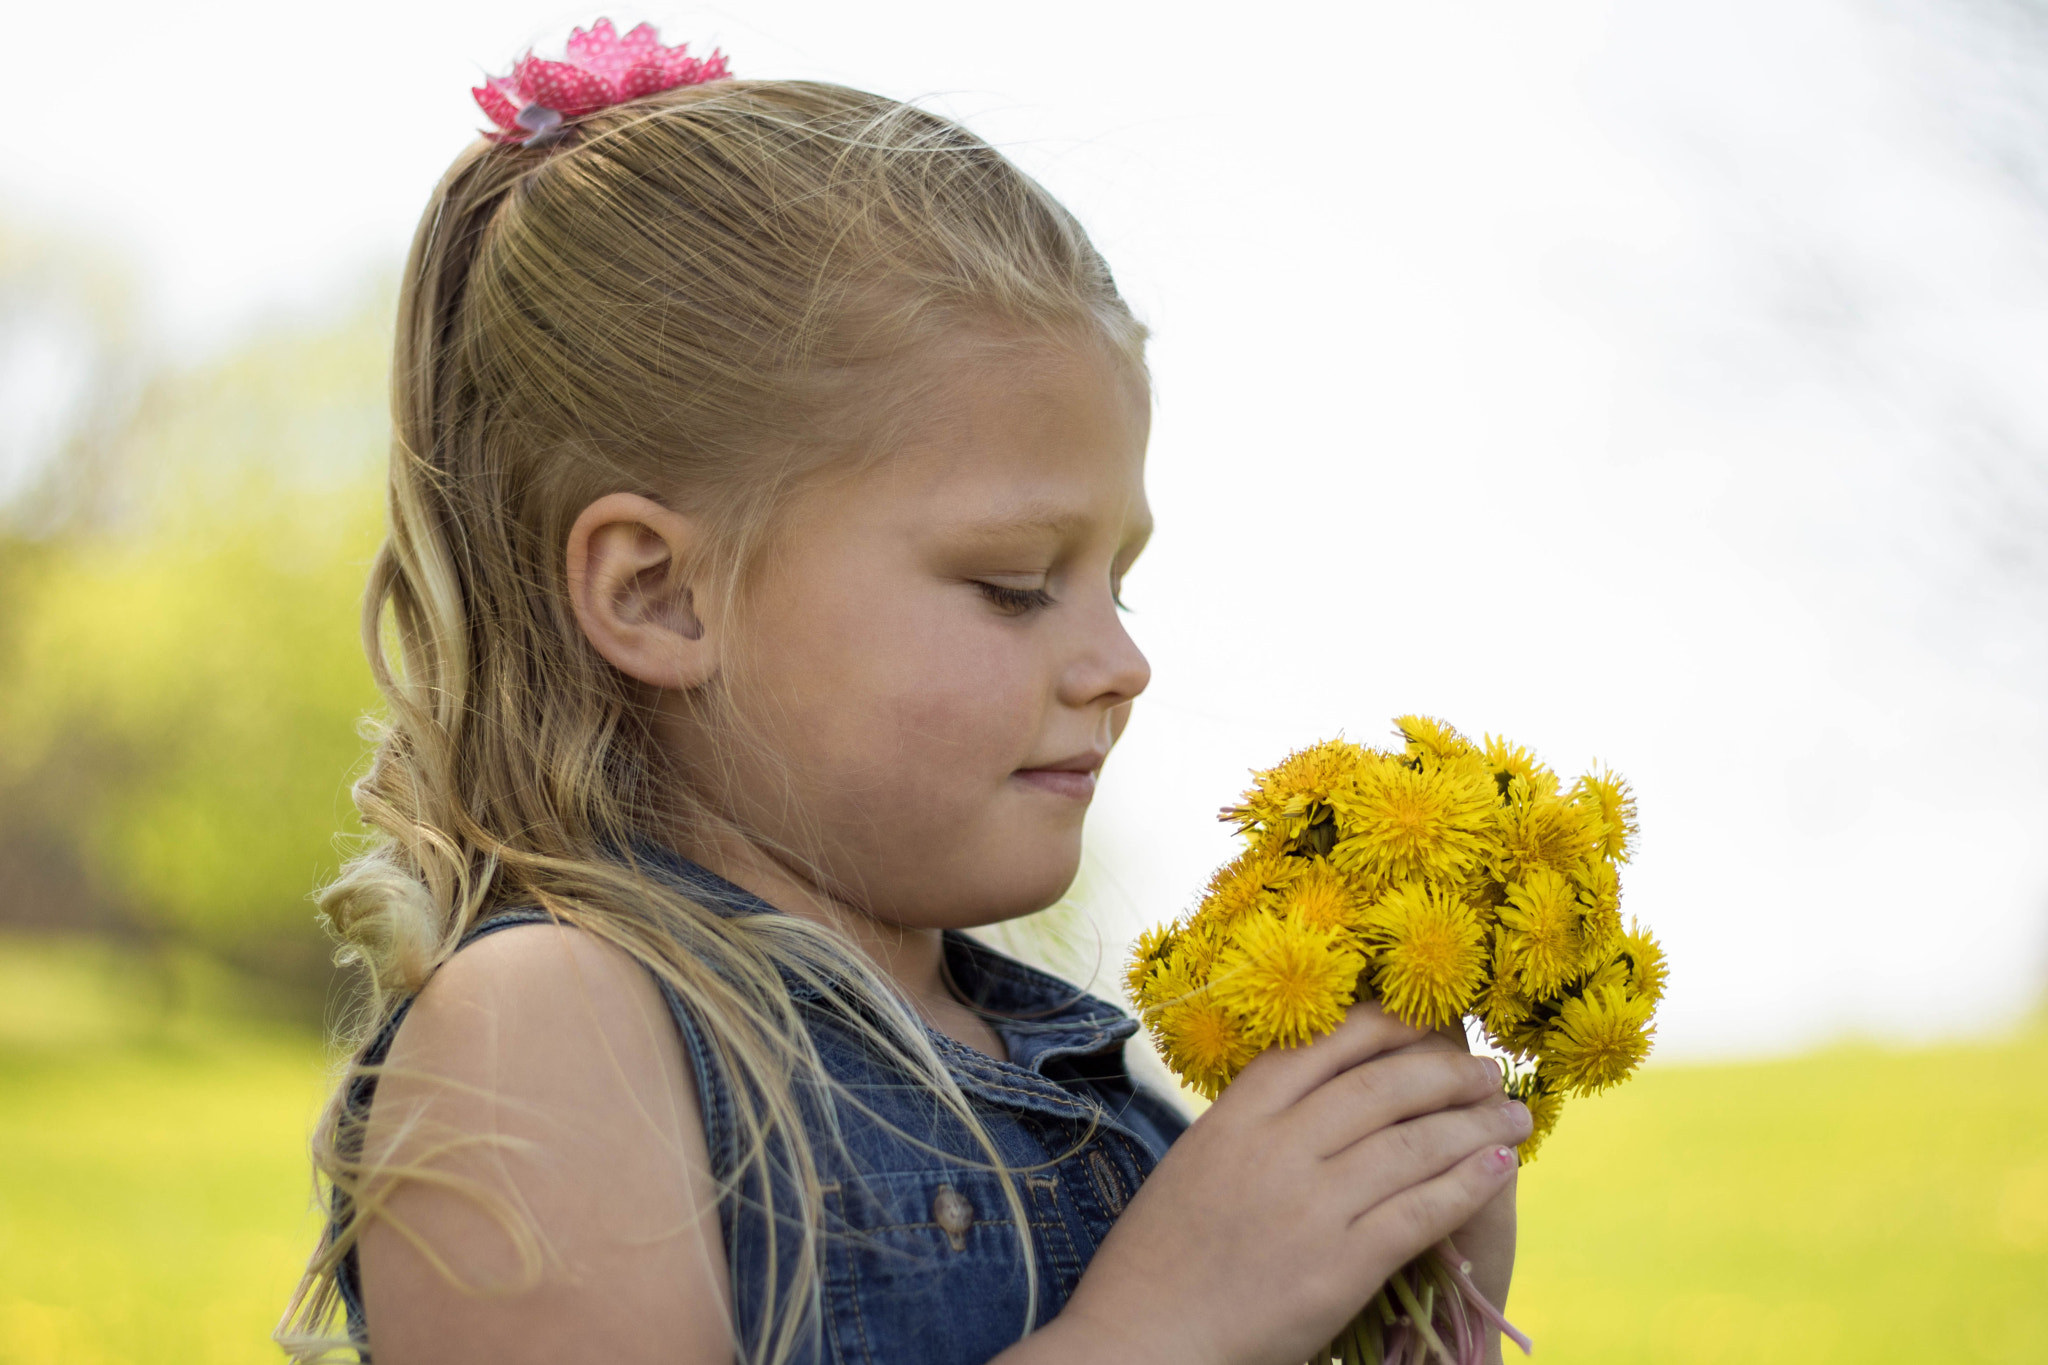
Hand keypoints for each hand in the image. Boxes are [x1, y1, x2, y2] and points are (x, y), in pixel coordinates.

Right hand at [1012, 1000, 1529, 1364]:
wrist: (1140, 1340)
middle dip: (1447, 1070)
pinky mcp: (1339, 1267)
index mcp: (1235, 1114)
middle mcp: (1276, 1147)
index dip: (1391, 1027)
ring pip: (1413, 1143)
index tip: (1431, 1021)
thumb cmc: (1159, 1259)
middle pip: (1382, 1085)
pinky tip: (1499, 1167)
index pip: (1327, 1044)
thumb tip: (1320, 1092)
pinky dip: (1468, 1183)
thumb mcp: (1195, 1162)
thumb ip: (1254, 1124)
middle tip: (1488, 1067)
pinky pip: (1420, 1210)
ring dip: (1475, 1123)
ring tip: (1512, 1113)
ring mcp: (1309, 1205)